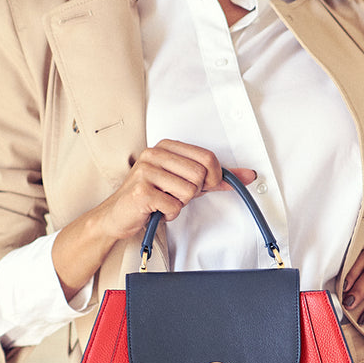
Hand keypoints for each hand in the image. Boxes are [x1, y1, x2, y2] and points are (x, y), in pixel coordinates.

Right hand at [93, 139, 256, 242]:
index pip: (207, 157)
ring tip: (164, 201)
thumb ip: (214, 178)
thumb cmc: (151, 196)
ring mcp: (146, 171)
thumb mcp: (184, 182)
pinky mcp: (141, 192)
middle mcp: (154, 154)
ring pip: (188, 192)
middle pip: (200, 175)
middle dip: (193, 192)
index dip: (213, 177)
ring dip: (180, 204)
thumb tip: (246, 176)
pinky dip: (169, 214)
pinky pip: (174, 207)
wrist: (117, 215)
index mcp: (166, 146)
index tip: (205, 185)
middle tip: (176, 195)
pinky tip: (157, 210)